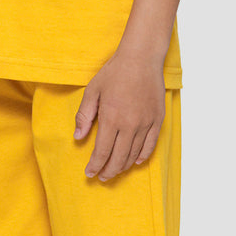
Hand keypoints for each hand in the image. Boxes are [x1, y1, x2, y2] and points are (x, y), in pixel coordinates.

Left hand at [74, 49, 165, 180]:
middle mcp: (129, 124)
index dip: (95, 165)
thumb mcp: (92, 91)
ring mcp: (145, 123)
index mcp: (111, 118)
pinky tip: (135, 161)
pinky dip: (142, 156)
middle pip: (118, 158)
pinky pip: (151, 145)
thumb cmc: (114, 72)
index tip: (90, 173)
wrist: (141, 58)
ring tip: (115, 170)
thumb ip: (84, 116)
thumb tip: (78, 137)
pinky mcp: (157, 119)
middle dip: (108, 171)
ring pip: (134, 154)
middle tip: (102, 177)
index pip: (101, 151)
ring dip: (123, 166)